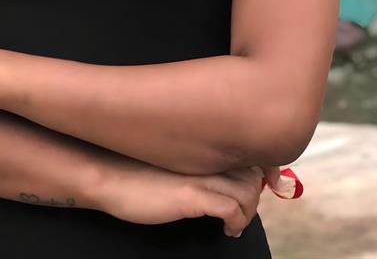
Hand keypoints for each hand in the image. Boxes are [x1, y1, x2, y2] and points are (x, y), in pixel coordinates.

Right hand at [96, 159, 284, 237]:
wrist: (109, 176)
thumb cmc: (136, 171)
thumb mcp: (174, 162)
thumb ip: (197, 163)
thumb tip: (221, 176)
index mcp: (202, 146)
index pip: (246, 153)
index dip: (262, 170)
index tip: (267, 184)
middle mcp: (205, 156)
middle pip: (251, 173)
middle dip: (254, 196)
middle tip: (243, 211)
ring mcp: (199, 175)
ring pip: (247, 192)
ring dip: (248, 212)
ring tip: (235, 223)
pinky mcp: (191, 196)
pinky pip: (231, 209)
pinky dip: (236, 222)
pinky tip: (227, 230)